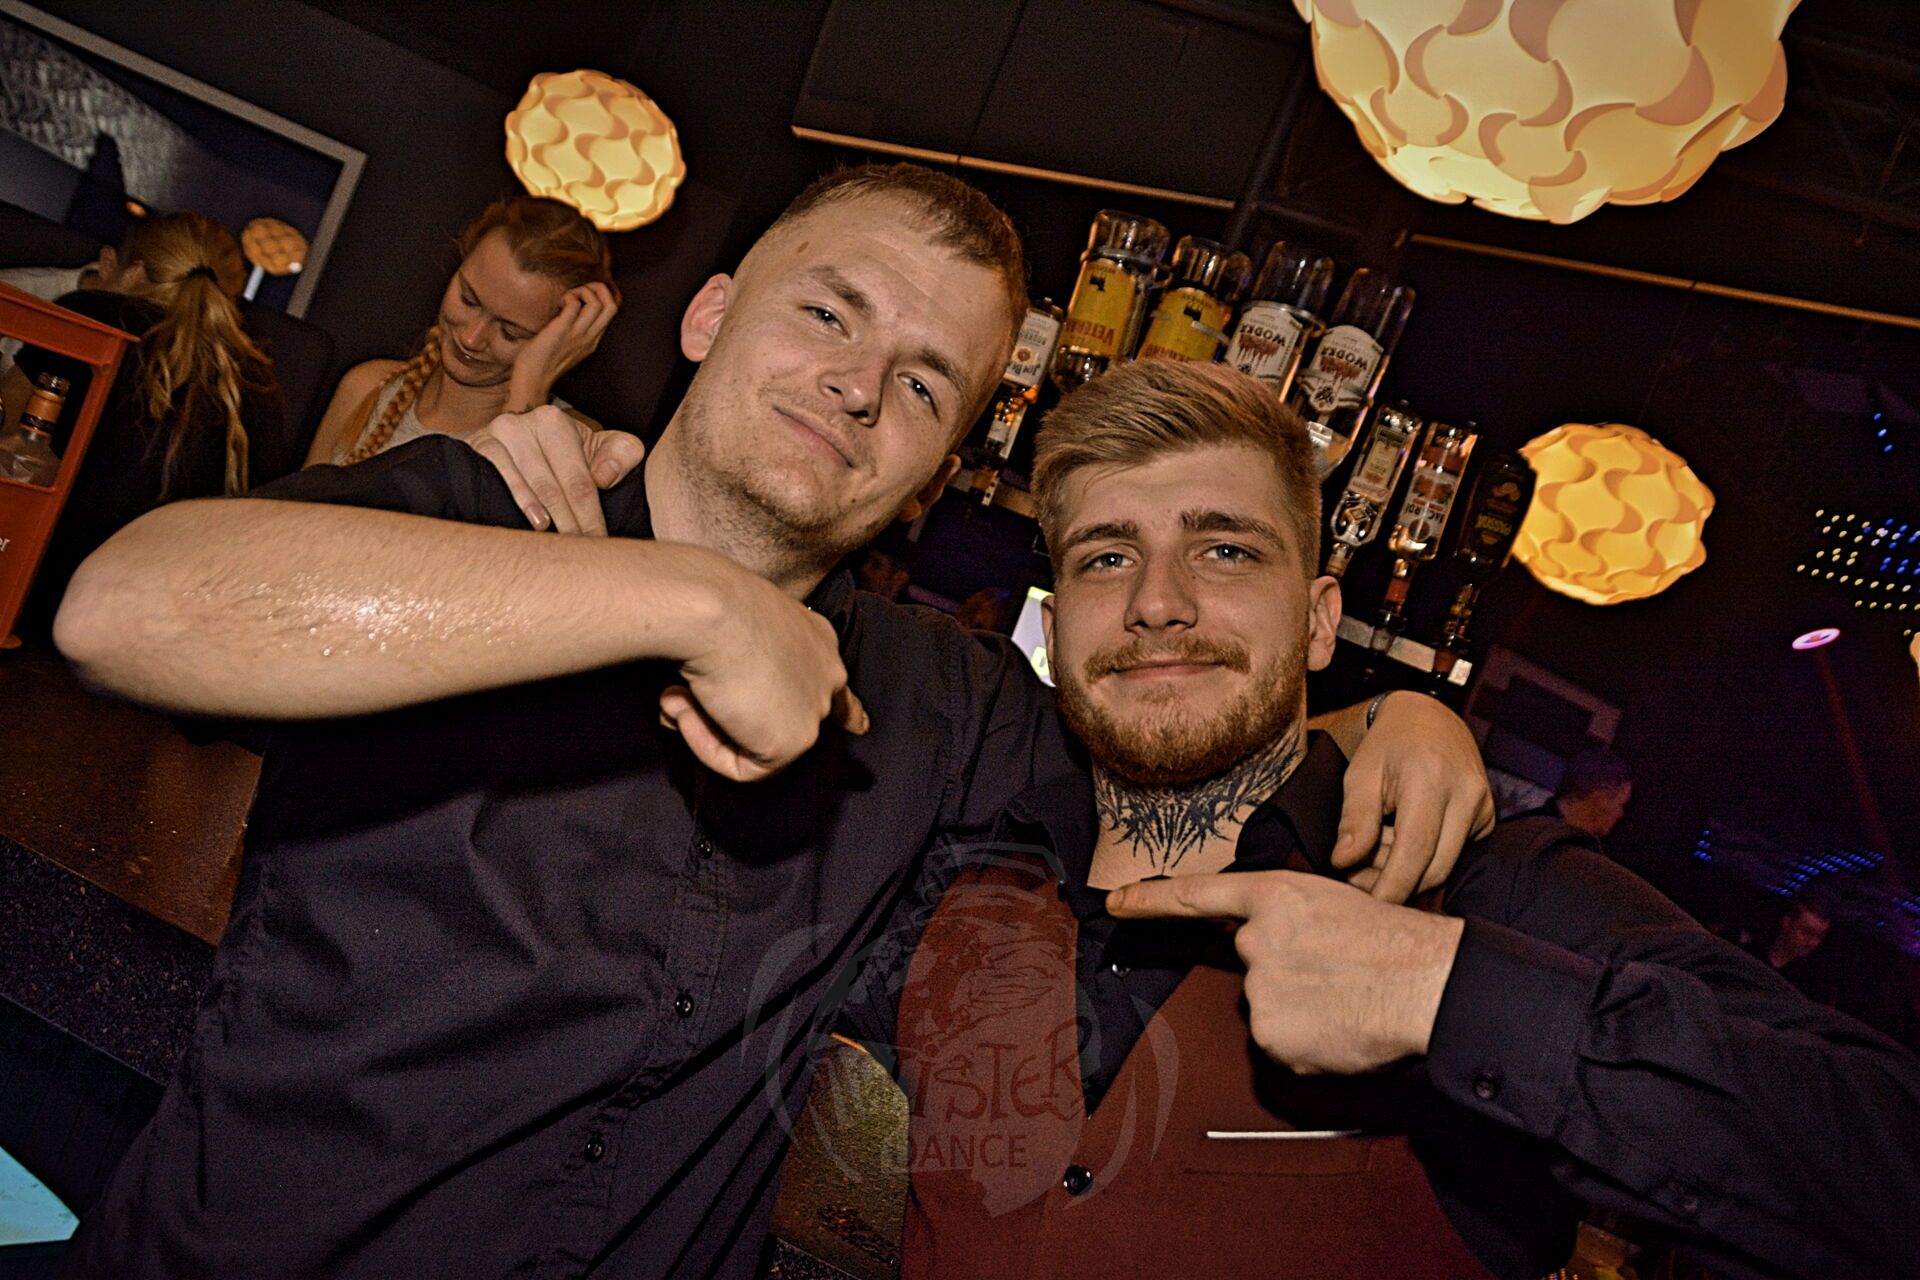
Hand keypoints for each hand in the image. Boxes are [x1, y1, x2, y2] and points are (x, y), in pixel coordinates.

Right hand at [467, 405, 644, 534]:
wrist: (507, 440)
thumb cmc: (561, 450)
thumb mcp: (596, 445)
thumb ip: (620, 454)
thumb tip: (604, 477)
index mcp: (557, 422)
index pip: (580, 481)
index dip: (591, 517)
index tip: (599, 545)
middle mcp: (527, 423)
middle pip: (556, 488)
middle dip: (572, 525)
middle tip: (581, 556)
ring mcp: (500, 434)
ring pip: (532, 486)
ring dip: (548, 519)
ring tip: (560, 547)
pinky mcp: (478, 445)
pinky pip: (501, 477)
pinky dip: (520, 502)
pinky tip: (535, 524)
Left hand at [508, 282, 617, 407]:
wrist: (533, 378)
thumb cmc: (544, 361)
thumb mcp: (568, 347)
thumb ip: (576, 331)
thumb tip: (570, 310)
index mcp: (593, 340)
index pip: (611, 312)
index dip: (601, 296)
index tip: (583, 296)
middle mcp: (590, 337)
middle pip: (612, 306)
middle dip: (599, 288)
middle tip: (580, 290)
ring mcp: (577, 334)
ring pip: (597, 303)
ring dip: (583, 291)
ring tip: (568, 297)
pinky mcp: (562, 330)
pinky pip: (574, 305)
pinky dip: (568, 297)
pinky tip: (558, 304)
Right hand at [661, 569, 868, 781]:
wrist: (712, 609)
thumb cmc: (712, 604)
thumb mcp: (738, 624)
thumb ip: (739, 663)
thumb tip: (706, 696)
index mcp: (817, 641)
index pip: (837, 685)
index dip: (847, 710)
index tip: (859, 726)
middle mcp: (827, 674)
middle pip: (811, 718)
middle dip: (749, 728)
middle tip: (692, 709)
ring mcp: (814, 710)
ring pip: (760, 744)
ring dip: (708, 725)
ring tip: (680, 694)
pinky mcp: (793, 741)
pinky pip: (743, 767)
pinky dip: (706, 744)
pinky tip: (688, 709)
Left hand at [1106, 870, 1463, 1073]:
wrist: (1426, 984)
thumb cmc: (1392, 942)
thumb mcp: (1329, 903)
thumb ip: (1280, 917)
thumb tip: (1259, 941)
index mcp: (1272, 898)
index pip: (1195, 896)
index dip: (1150, 899)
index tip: (1115, 903)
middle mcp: (1255, 941)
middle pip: (1251, 961)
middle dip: (1285, 970)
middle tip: (1335, 971)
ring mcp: (1259, 991)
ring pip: (1266, 1003)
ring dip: (1298, 1006)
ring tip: (1345, 998)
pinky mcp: (1271, 1037)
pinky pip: (1280, 1042)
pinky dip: (1307, 1041)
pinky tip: (1339, 1027)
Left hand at [1331, 692, 1494, 902]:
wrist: (1426, 719)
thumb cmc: (1387, 746)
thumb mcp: (1360, 775)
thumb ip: (1354, 820)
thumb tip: (1344, 863)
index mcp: (1430, 779)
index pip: (1416, 849)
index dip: (1394, 885)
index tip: (1371, 909)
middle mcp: (1466, 793)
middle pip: (1435, 866)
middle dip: (1396, 882)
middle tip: (1358, 876)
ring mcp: (1482, 806)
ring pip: (1447, 865)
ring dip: (1409, 870)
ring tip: (1378, 848)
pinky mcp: (1486, 818)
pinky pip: (1456, 855)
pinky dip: (1425, 859)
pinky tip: (1401, 839)